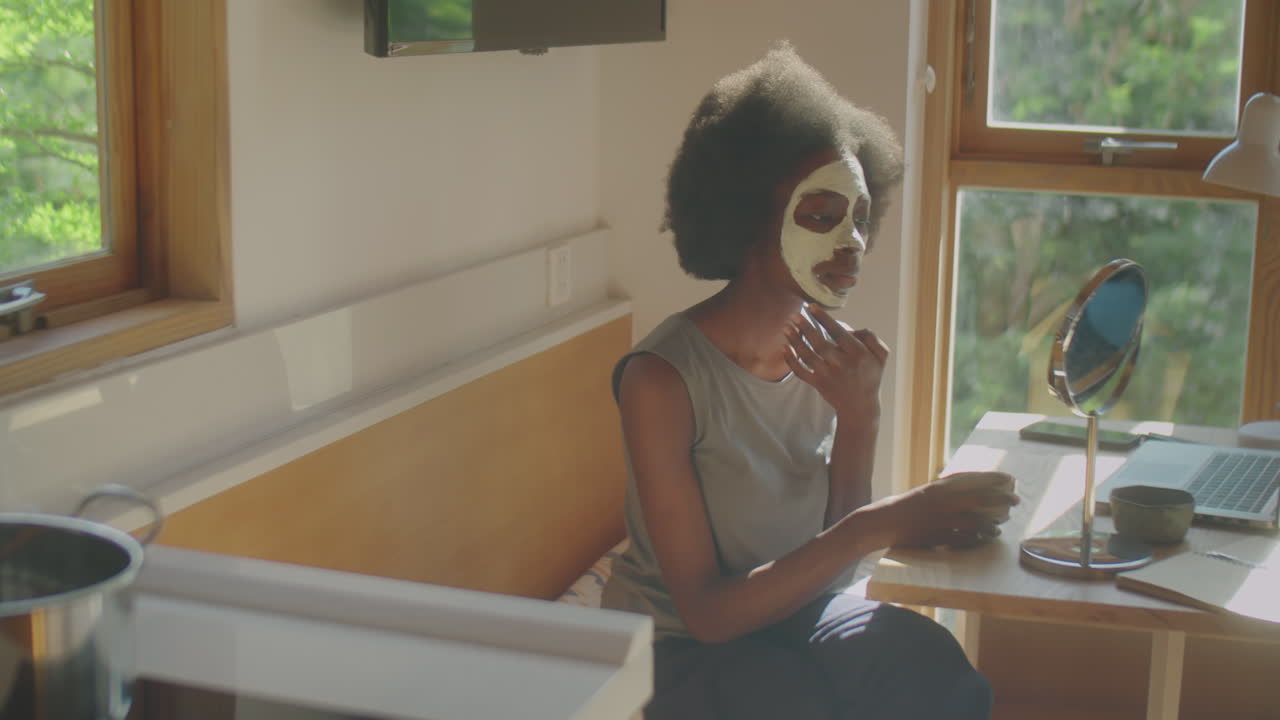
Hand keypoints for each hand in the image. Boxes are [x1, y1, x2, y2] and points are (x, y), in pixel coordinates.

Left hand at [783, 303, 888, 416]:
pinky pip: (800, 371)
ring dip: (795, 341)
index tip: (811, 307)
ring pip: (807, 355)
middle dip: (805, 328)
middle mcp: (842, 364)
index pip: (838, 332)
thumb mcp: (881, 356)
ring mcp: (828, 375)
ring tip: (786, 327)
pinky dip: (790, 360)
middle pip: (820, 343)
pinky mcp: (818, 384)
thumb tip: (850, 329)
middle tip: (794, 315)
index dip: (824, 319)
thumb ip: (871, 338)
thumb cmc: (870, 376)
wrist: (860, 406)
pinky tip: (784, 347)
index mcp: (858, 353)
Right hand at [874, 474, 1021, 548]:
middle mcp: (942, 502)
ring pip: (976, 521)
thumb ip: (950, 489)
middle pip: (980, 499)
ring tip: (1002, 524)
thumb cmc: (909, 506)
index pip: (973, 479)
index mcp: (939, 487)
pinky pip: (965, 539)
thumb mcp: (929, 490)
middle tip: (1017, 501)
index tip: (1010, 478)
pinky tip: (988, 537)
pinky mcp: (938, 538)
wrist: (884, 521)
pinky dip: (979, 538)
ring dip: (993, 523)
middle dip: (1002, 500)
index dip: (995, 478)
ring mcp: (940, 521)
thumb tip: (978, 484)